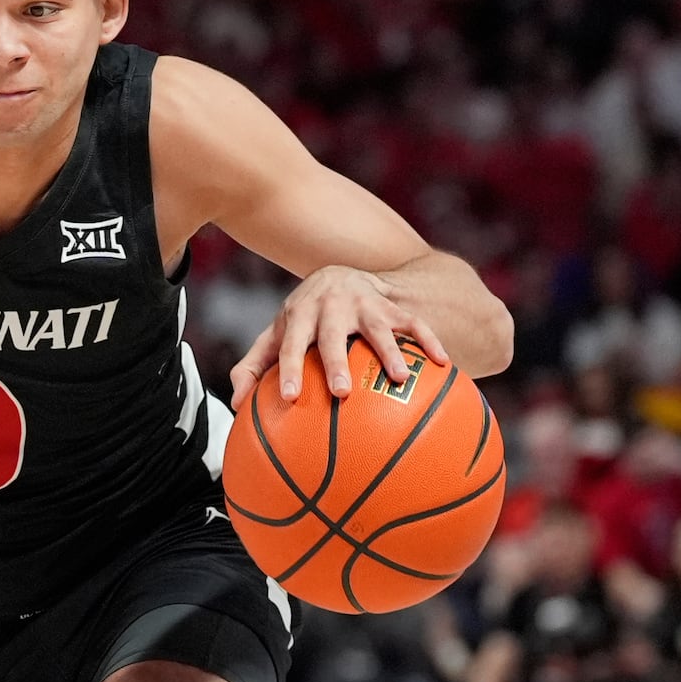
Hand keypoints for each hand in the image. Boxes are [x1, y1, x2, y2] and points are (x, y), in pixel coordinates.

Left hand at [230, 263, 447, 406]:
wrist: (338, 276)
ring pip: (378, 328)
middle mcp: (331, 306)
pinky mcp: (392, 307)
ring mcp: (365, 305)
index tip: (288, 398)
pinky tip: (443, 363)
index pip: (290, 344)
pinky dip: (428, 341)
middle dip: (336, 362)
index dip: (288, 369)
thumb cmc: (302, 321)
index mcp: (299, 315)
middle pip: (333, 335)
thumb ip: (253, 367)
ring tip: (400, 380)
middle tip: (341, 392)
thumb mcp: (276, 336)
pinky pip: (415, 324)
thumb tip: (237, 405)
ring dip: (389, 352)